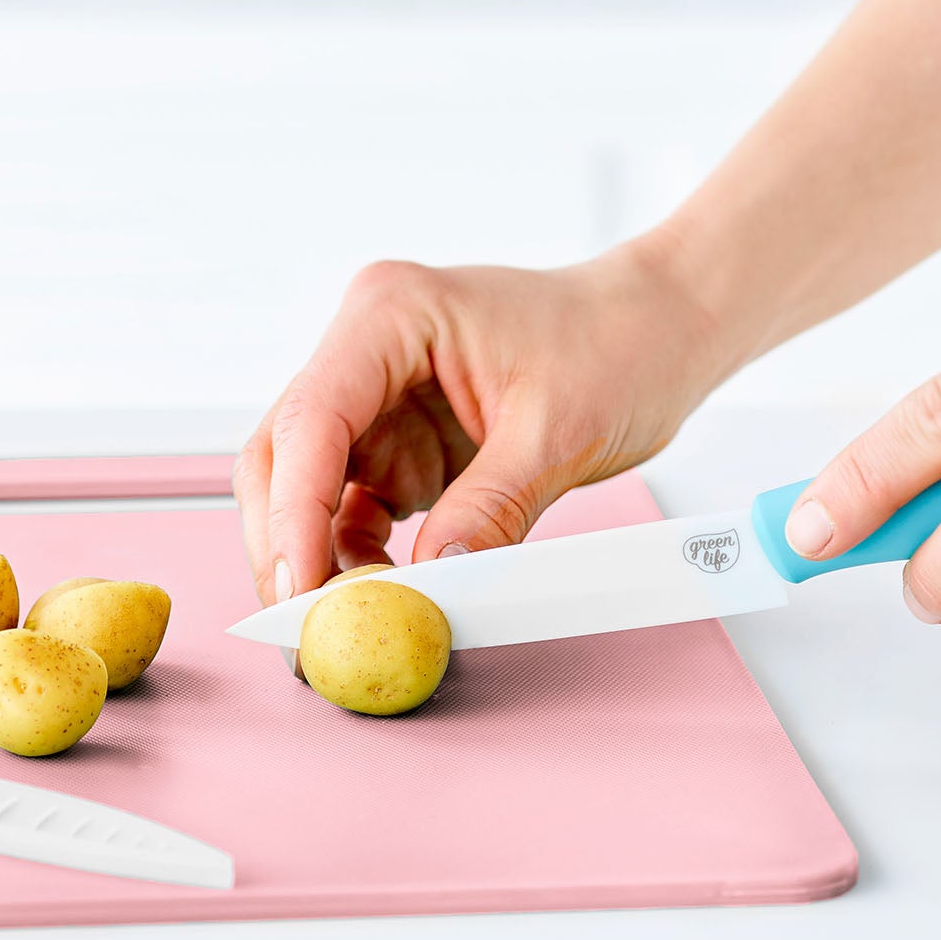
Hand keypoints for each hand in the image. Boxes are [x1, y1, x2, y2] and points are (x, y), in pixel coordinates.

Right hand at [233, 234, 730, 606]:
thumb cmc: (616, 344)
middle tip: (304, 625)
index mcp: (391, 313)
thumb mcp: (559, 432)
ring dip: (315, 555)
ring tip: (343, 624)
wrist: (656, 330)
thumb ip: (491, 509)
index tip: (300, 587)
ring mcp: (376, 396)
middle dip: (284, 540)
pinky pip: (351, 505)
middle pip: (284, 451)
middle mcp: (366, 348)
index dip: (294, 509)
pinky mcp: (396, 439)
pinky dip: (354, 555)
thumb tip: (431, 584)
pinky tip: (375, 596)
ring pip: (306, 485)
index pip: (313, 416)